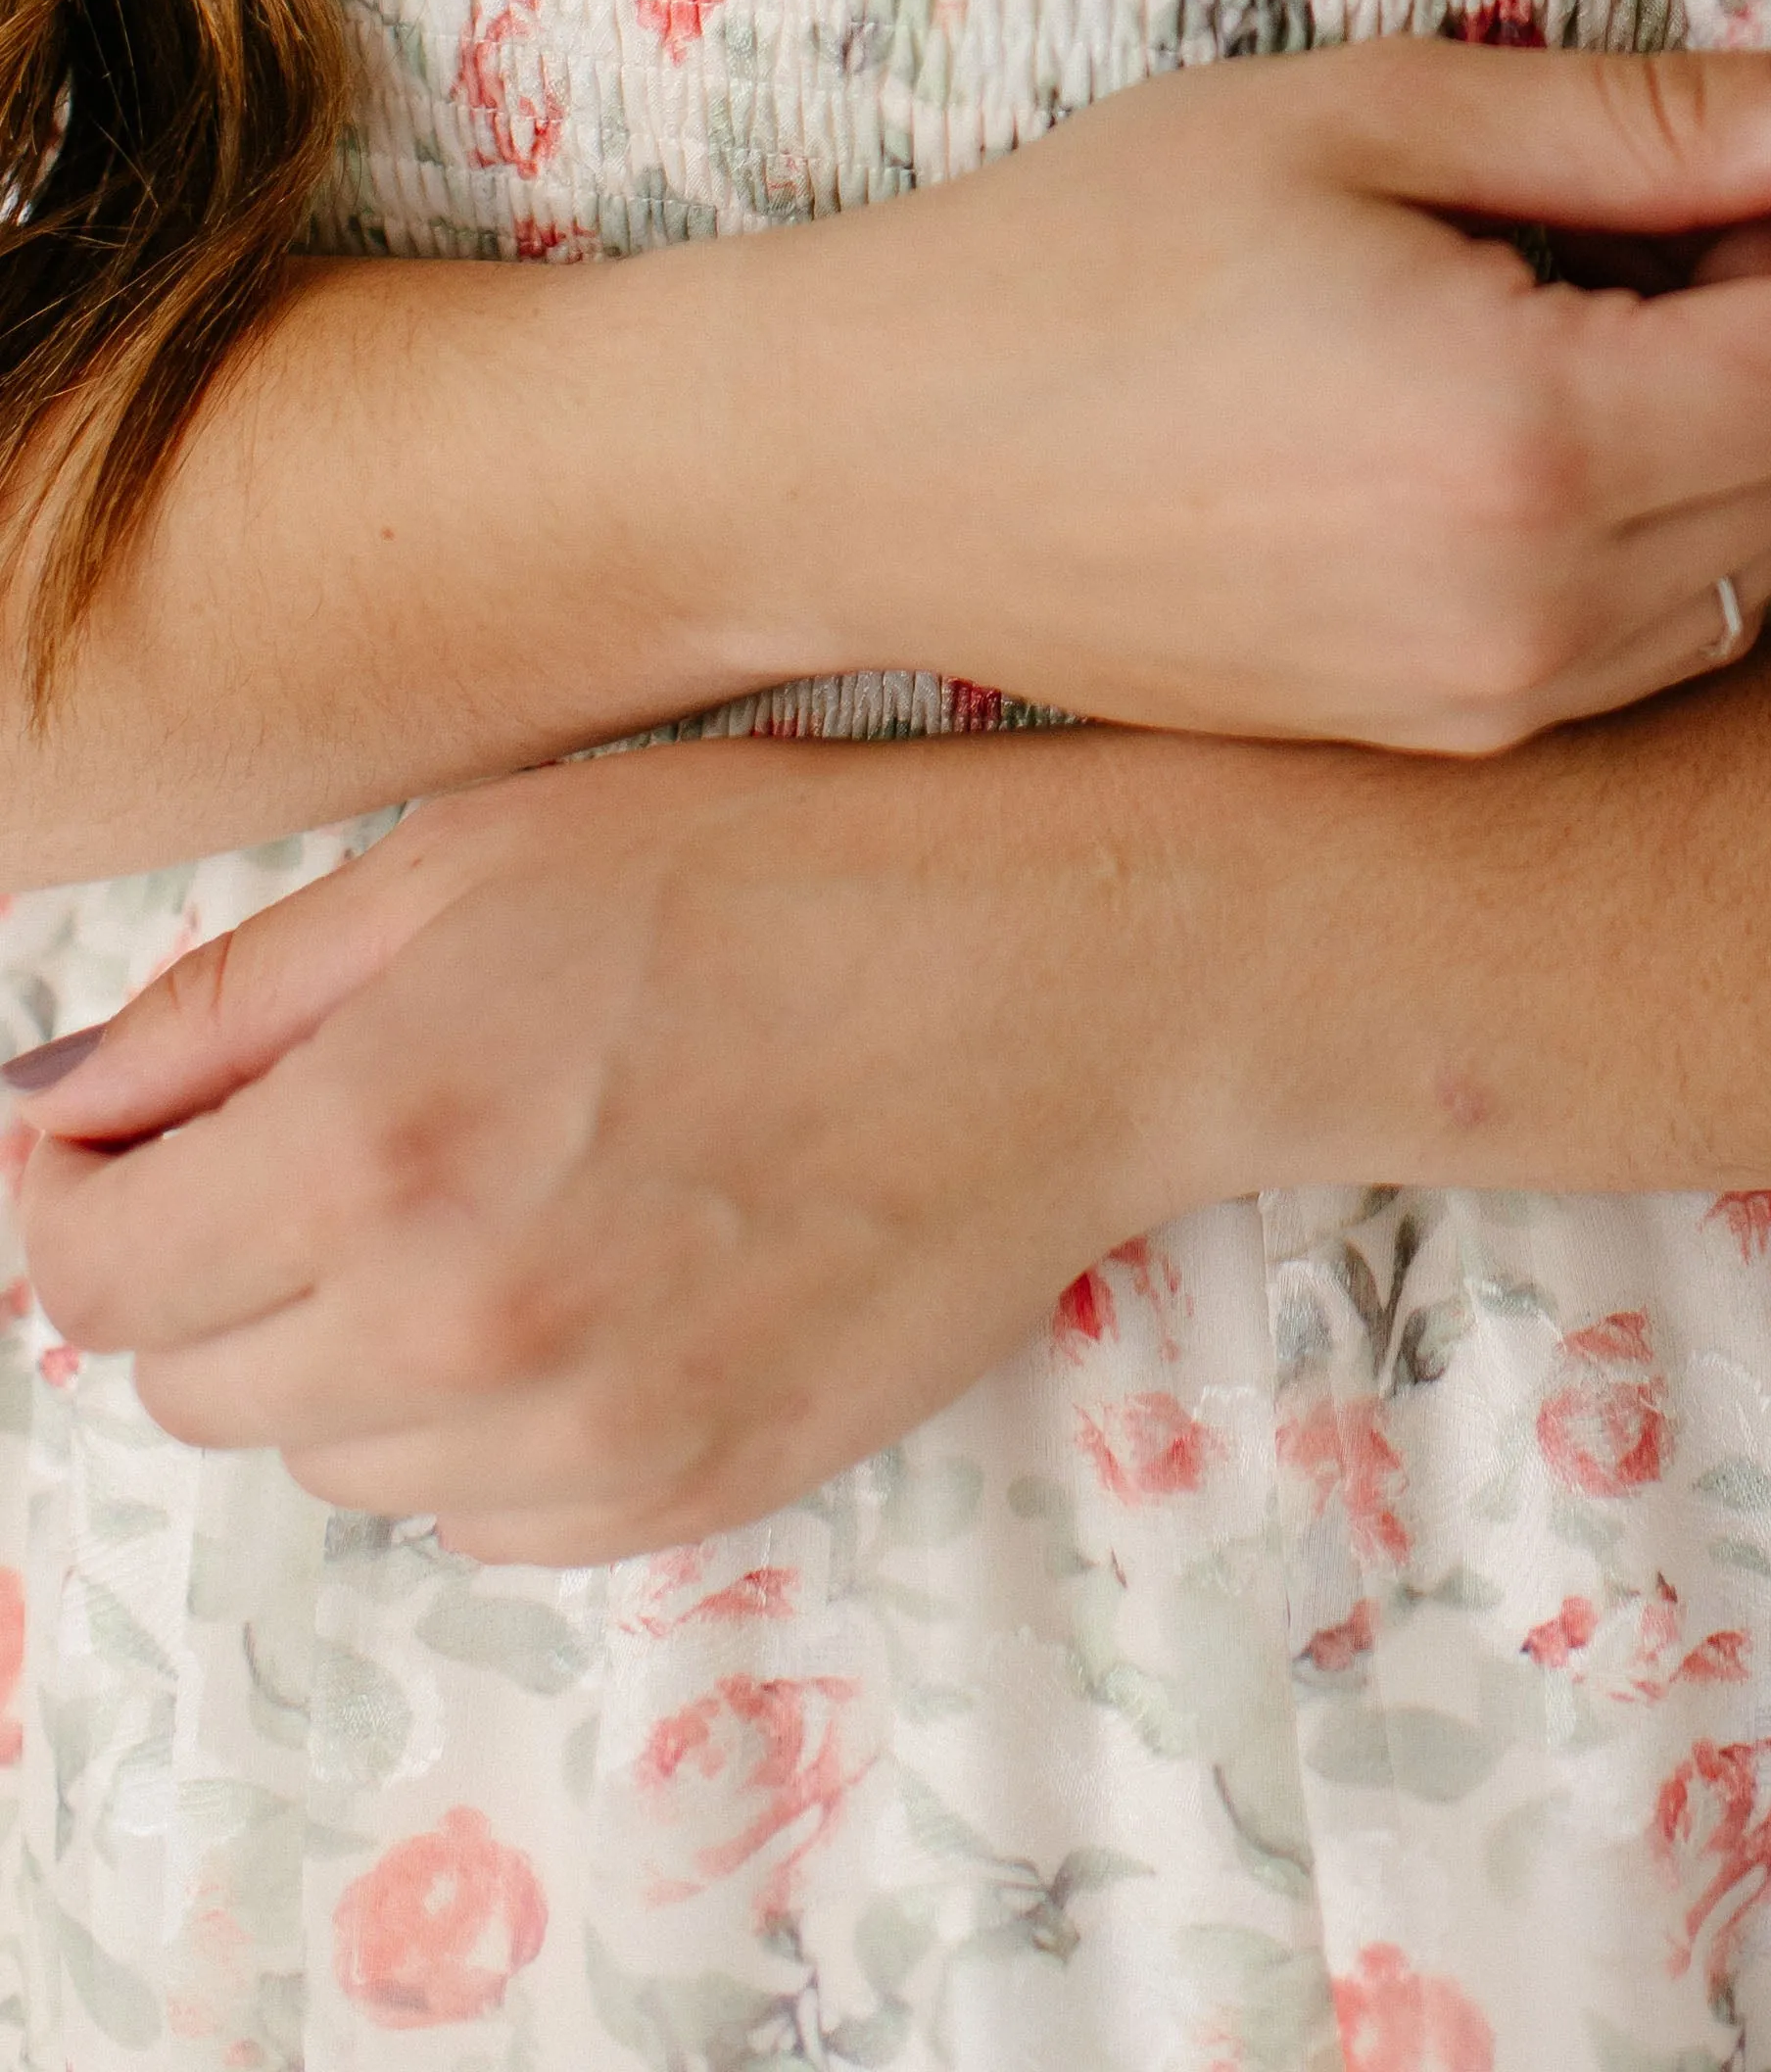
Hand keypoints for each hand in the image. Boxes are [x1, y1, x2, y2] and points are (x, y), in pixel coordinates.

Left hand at [13, 735, 1199, 1565]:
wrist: (1070, 985)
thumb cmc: (792, 877)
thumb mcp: (486, 855)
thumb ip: (237, 996)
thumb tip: (54, 1110)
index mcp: (373, 1140)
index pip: (95, 1271)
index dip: (88, 1203)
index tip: (135, 1152)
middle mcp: (450, 1321)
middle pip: (195, 1384)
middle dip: (221, 1270)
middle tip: (345, 1142)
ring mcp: (571, 1435)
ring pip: (335, 1460)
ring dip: (360, 1351)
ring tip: (503, 1195)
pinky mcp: (680, 1498)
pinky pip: (481, 1516)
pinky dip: (490, 1423)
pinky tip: (596, 1277)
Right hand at [776, 24, 1770, 752]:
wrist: (872, 458)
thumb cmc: (1078, 260)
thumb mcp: (1368, 116)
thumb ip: (1647, 120)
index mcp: (1522, 447)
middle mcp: (1528, 616)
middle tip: (1743, 164)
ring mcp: (1484, 706)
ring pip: (1761, 558)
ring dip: (1767, 409)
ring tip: (1635, 268)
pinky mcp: (1438, 740)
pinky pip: (1655, 631)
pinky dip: (1681, 508)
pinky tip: (1569, 389)